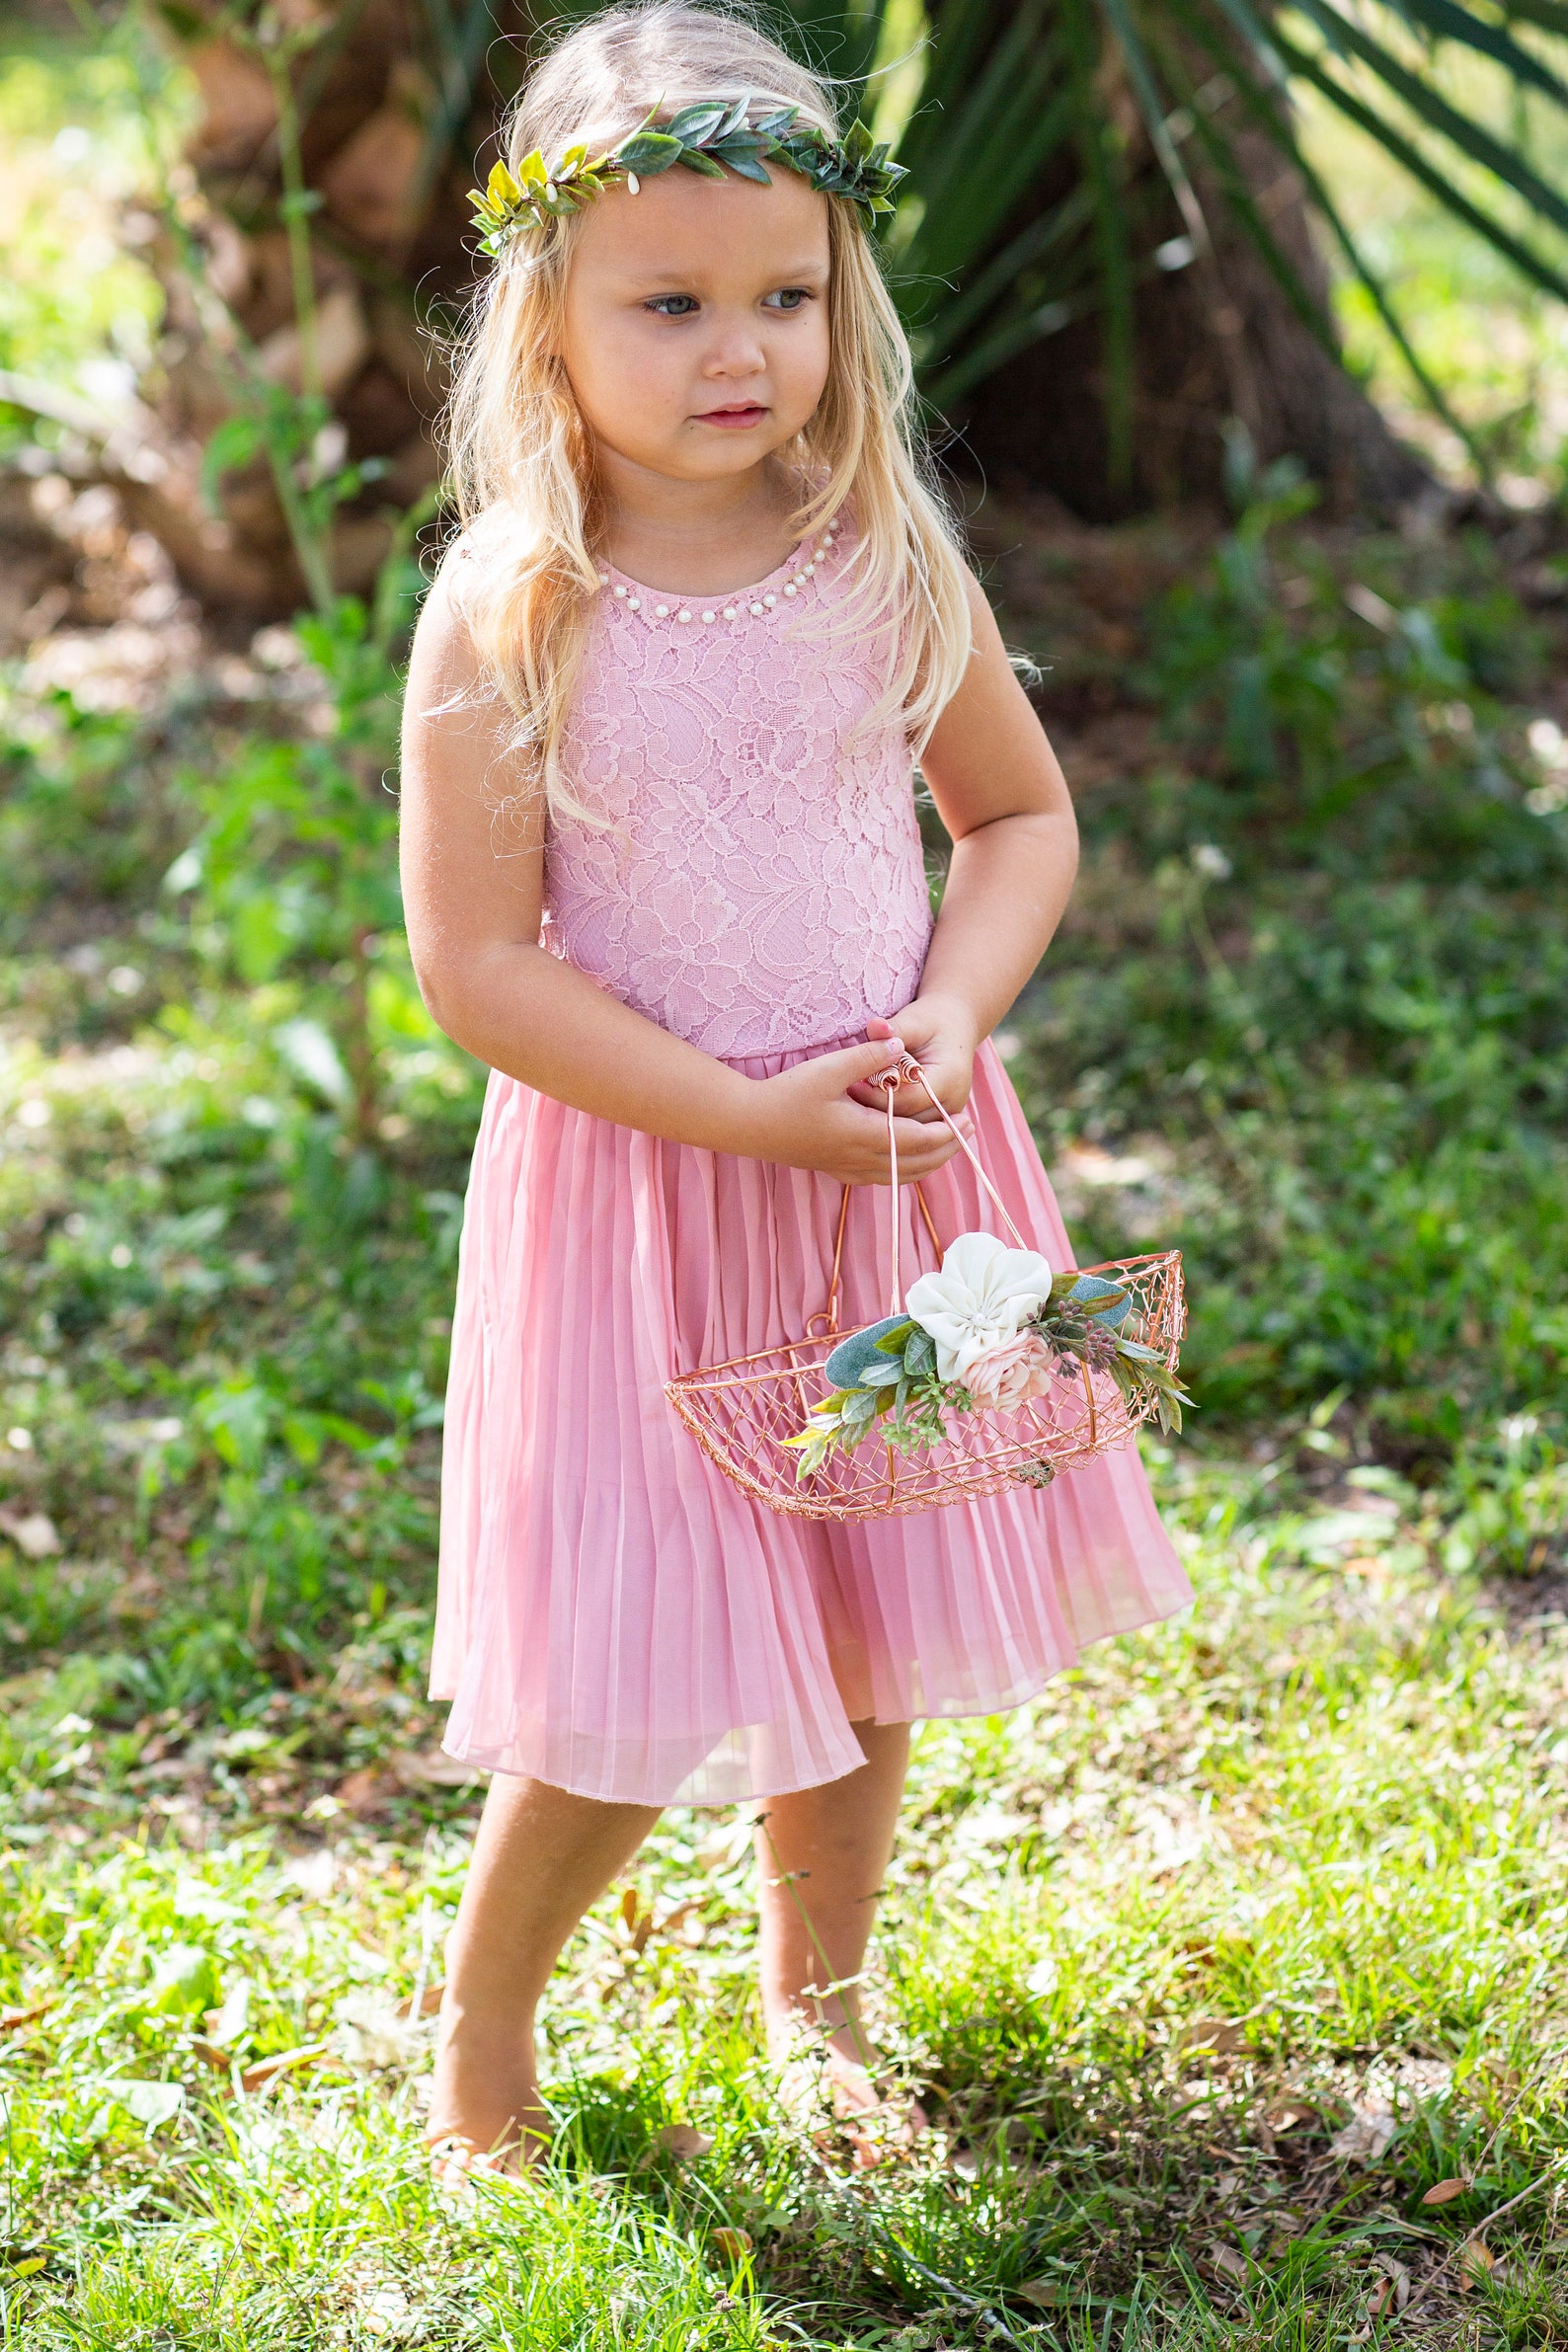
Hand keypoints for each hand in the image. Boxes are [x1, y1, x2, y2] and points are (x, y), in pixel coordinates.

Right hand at [742, 1036, 962, 1185]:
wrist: (747, 1125)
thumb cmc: (786, 1094)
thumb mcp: (828, 1068)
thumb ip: (868, 1057)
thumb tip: (900, 1046)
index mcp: (863, 1136)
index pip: (919, 1141)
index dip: (947, 1132)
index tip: (967, 1118)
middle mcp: (859, 1159)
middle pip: (916, 1164)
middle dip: (946, 1149)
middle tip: (968, 1132)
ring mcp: (846, 1169)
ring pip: (900, 1175)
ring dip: (928, 1162)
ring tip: (946, 1145)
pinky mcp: (835, 1170)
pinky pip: (881, 1178)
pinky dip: (903, 1170)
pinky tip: (907, 1158)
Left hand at [848, 998, 978, 1131]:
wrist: (954, 1029)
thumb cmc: (931, 1022)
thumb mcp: (914, 1020)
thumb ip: (894, 1028)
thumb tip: (875, 1026)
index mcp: (950, 1078)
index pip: (908, 1099)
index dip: (877, 1094)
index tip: (850, 1084)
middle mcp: (953, 1103)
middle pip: (907, 1121)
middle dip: (875, 1111)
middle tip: (845, 1099)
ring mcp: (947, 1116)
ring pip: (907, 1133)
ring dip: (880, 1120)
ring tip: (852, 1105)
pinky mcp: (939, 1121)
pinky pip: (910, 1132)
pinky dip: (889, 1122)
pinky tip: (866, 1111)